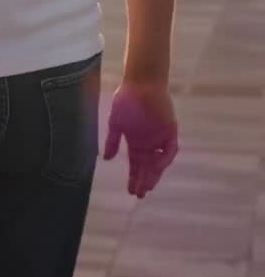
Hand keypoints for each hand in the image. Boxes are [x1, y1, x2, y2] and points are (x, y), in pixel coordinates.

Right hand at [104, 80, 178, 197]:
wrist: (141, 82)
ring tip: (148, 186)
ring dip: (154, 174)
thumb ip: (112, 141)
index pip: (136, 164)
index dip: (134, 177)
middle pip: (147, 167)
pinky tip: (157, 167)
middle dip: (144, 180)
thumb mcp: (115, 122)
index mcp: (136, 141)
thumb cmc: (126, 99)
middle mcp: (149, 143)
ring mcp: (160, 137)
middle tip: (139, 194)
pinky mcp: (170, 130)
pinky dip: (165, 159)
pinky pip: (170, 149)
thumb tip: (106, 159)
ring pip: (159, 162)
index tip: (130, 191)